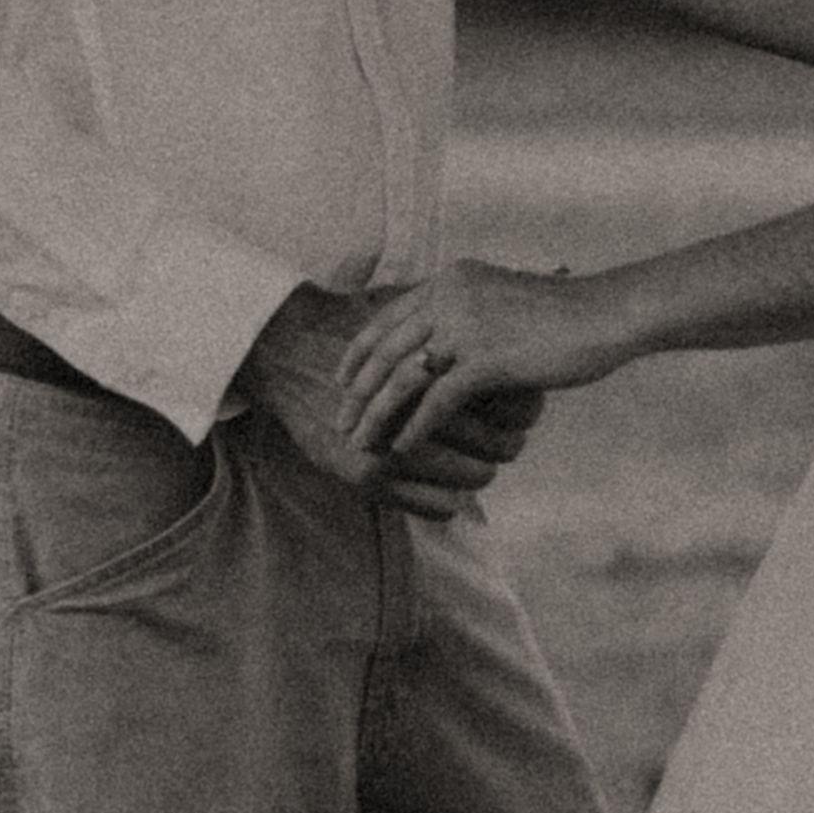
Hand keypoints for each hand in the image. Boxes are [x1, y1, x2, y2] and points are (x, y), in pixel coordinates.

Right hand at [233, 283, 522, 518]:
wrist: (286, 352)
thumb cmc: (350, 328)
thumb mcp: (405, 313)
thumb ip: (448, 320)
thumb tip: (496, 305)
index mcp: (440, 368)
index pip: (512, 401)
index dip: (526, 409)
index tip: (524, 411)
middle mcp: (420, 410)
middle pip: (500, 444)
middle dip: (509, 444)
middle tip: (511, 441)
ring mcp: (394, 448)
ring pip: (474, 479)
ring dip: (479, 473)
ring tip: (478, 465)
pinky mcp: (371, 478)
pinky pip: (438, 507)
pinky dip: (449, 499)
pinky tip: (445, 486)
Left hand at [338, 261, 632, 454]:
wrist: (606, 314)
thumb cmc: (561, 315)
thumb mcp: (501, 303)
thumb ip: (466, 315)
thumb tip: (440, 345)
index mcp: (450, 281)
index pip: (387, 318)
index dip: (358, 352)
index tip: (340, 381)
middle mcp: (450, 296)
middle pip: (386, 350)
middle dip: (357, 391)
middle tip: (339, 422)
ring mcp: (467, 326)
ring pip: (404, 377)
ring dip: (377, 414)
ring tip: (361, 443)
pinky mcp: (488, 358)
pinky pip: (437, 400)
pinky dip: (415, 428)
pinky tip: (401, 450)